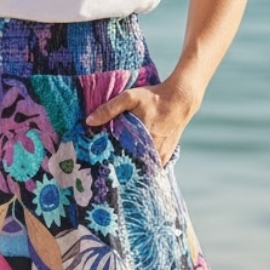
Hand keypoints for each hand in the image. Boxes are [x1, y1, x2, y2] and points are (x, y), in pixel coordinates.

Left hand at [83, 76, 199, 162]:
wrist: (180, 100)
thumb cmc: (154, 98)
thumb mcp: (130, 97)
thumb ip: (109, 108)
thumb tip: (89, 121)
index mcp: (140, 138)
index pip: (119, 159)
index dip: (108, 164)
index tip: (98, 166)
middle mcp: (151, 150)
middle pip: (130, 167)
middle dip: (118, 170)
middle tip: (105, 171)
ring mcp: (160, 155)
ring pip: (142, 170)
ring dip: (131, 171)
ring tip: (118, 172)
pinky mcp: (166, 156)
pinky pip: (152, 168)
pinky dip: (143, 169)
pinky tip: (133, 166)